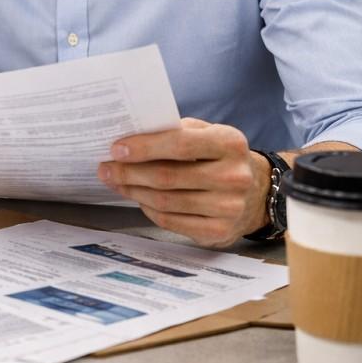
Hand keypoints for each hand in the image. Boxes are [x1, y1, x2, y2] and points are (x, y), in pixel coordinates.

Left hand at [97, 118, 269, 247]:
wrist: (256, 193)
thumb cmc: (219, 156)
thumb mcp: (207, 133)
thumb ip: (175, 130)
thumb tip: (130, 136)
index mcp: (230, 143)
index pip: (180, 144)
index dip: (144, 147)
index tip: (116, 149)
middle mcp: (234, 177)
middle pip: (168, 176)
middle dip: (129, 172)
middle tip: (105, 168)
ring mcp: (229, 208)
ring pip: (165, 201)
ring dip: (133, 191)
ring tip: (115, 182)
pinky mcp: (219, 232)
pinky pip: (171, 221)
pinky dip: (148, 209)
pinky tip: (137, 198)